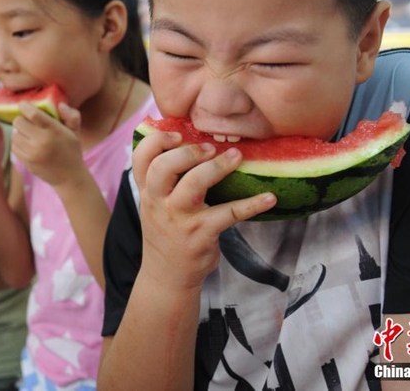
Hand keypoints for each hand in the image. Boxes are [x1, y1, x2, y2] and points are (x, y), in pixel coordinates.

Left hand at [11, 101, 86, 187]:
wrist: (69, 177)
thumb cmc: (72, 150)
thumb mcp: (75, 132)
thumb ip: (71, 116)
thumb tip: (60, 104)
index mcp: (54, 131)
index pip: (33, 114)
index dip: (24, 106)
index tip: (23, 104)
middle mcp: (41, 141)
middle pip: (18, 122)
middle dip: (22, 119)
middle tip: (28, 122)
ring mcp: (32, 153)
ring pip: (14, 134)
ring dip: (19, 132)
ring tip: (29, 134)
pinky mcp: (26, 162)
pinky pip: (14, 146)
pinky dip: (18, 143)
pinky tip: (27, 144)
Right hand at [132, 131, 276, 289]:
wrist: (168, 276)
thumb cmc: (167, 233)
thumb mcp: (155, 205)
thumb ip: (163, 179)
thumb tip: (188, 141)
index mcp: (147, 191)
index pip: (141, 158)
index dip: (156, 140)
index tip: (177, 133)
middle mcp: (159, 203)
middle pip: (163, 167)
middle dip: (188, 151)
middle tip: (210, 147)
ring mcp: (180, 219)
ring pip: (193, 185)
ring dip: (217, 167)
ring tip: (236, 157)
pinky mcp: (202, 234)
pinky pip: (229, 213)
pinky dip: (252, 204)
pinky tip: (269, 197)